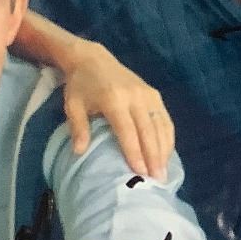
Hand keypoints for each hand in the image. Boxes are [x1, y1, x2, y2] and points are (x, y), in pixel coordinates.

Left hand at [61, 44, 172, 179]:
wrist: (93, 59)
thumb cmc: (81, 86)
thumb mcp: (73, 105)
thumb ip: (78, 128)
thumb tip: (79, 152)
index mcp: (114, 99)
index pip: (127, 130)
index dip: (135, 152)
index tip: (140, 172)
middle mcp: (135, 96)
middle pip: (148, 131)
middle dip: (154, 157)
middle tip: (157, 180)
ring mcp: (148, 94)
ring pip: (161, 126)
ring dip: (164, 150)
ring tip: (163, 173)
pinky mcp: (154, 94)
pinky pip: (165, 119)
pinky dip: (168, 138)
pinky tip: (166, 155)